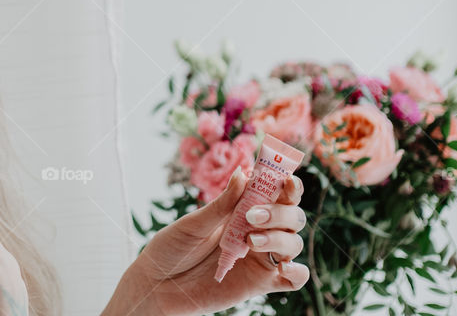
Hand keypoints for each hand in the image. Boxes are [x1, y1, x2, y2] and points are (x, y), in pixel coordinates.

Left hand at [104, 168, 308, 315]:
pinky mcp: (261, 283)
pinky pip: (294, 279)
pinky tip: (283, 266)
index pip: (277, 194)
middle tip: (252, 215)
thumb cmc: (172, 248)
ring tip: (249, 239)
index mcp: (244, 210)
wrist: (158, 283)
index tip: (285, 180)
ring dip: (280, 238)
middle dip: (280, 212)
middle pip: (292, 217)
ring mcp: (261, 257)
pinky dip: (298, 272)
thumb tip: (243, 173)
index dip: (288, 185)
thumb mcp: (194, 223)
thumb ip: (222, 204)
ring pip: (293, 243)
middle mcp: (259, 231)